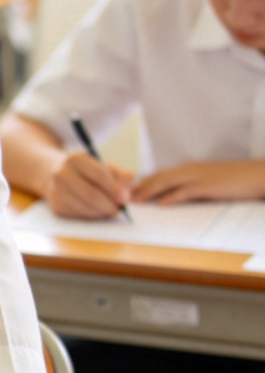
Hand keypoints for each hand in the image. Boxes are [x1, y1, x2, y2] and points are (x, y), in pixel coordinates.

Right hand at [46, 151, 132, 218]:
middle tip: (118, 209)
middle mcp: (61, 173)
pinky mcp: (55, 205)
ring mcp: (56, 190)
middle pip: (91, 194)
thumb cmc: (87, 171)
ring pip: (85, 207)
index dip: (114, 189)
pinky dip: (91, 216)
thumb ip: (122, 176)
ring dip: (102, 212)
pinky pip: (78, 215)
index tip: (124, 199)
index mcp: (75, 158)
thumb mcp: (105, 166)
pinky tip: (96, 211)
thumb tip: (126, 193)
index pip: (99, 175)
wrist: (57, 174)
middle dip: (109, 205)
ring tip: (109, 210)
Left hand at [132, 160, 264, 203]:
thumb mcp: (207, 182)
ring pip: (168, 182)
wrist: (259, 175)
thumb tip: (169, 197)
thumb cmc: (234, 180)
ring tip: (135, 200)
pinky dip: (173, 197)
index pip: (159, 175)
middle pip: (158, 177)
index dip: (141, 182)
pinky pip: (187, 191)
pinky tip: (161, 203)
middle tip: (122, 196)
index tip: (126, 191)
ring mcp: (199, 177)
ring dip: (149, 191)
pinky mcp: (210, 186)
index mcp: (188, 169)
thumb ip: (188, 187)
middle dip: (139, 187)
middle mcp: (190, 170)